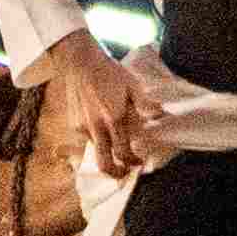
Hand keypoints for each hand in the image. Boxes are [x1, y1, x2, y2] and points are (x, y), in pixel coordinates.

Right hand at [35, 32, 163, 178]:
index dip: (132, 161)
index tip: (138, 162)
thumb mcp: (132, 85)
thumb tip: (162, 116)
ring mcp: (83, 127)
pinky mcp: (74, 124)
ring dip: (106, 151)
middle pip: (104, 163)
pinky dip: (97, 137)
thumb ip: (146, 104)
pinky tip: (100, 122)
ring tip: (114, 142)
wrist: (80, 62)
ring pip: (96, 150)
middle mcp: (97, 126)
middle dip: (115, 173)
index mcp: (114, 118)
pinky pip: (87, 138)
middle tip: (124, 172)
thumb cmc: (109, 72)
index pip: (123, 152)